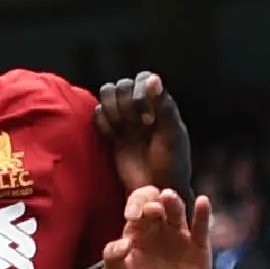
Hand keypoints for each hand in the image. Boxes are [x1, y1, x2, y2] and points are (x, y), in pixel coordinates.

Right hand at [94, 71, 191, 193]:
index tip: (149, 120)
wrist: (156, 190)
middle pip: (122, 85)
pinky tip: (113, 138)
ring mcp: (125, 119)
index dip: (140, 94)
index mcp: (159, 103)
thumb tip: (153, 77)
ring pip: (107, 94)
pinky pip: (97, 114)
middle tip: (139, 126)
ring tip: (123, 130)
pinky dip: (103, 123)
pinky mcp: (111, 132)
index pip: (142, 79)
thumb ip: (164, 106)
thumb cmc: (171, 164)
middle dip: (126, 104)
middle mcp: (141, 107)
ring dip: (112, 110)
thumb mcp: (172, 135)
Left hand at [102, 186, 214, 268]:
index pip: (137, 206)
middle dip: (152, 201)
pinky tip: (202, 202)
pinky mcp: (199, 248)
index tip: (132, 215)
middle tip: (150, 210)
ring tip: (168, 198)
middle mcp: (158, 230)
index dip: (135, 204)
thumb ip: (112, 259)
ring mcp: (180, 237)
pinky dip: (203, 213)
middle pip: (157, 203)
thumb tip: (122, 242)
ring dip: (173, 202)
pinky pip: (201, 227)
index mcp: (137, 233)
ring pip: (177, 211)